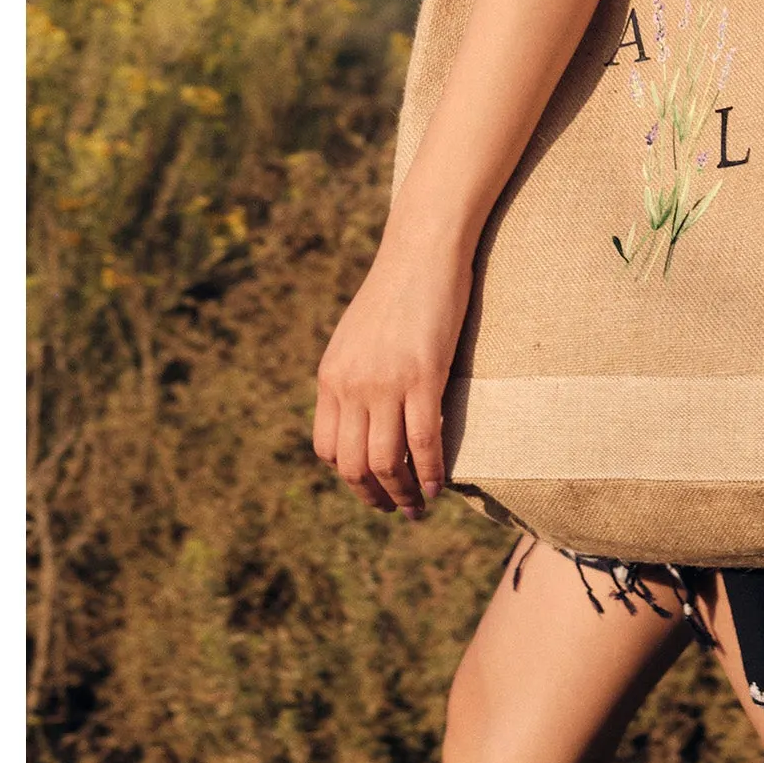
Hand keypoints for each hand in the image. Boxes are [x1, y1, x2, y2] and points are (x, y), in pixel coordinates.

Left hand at [312, 211, 473, 515]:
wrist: (421, 252)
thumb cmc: (398, 290)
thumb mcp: (359, 337)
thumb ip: (355, 374)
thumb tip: (365, 409)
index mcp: (330, 377)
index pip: (326, 448)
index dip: (348, 476)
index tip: (372, 485)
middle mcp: (350, 385)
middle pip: (352, 464)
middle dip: (374, 496)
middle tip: (397, 510)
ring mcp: (385, 383)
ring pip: (386, 461)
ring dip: (401, 494)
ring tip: (418, 507)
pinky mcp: (422, 377)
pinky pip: (422, 442)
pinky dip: (428, 473)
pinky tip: (437, 486)